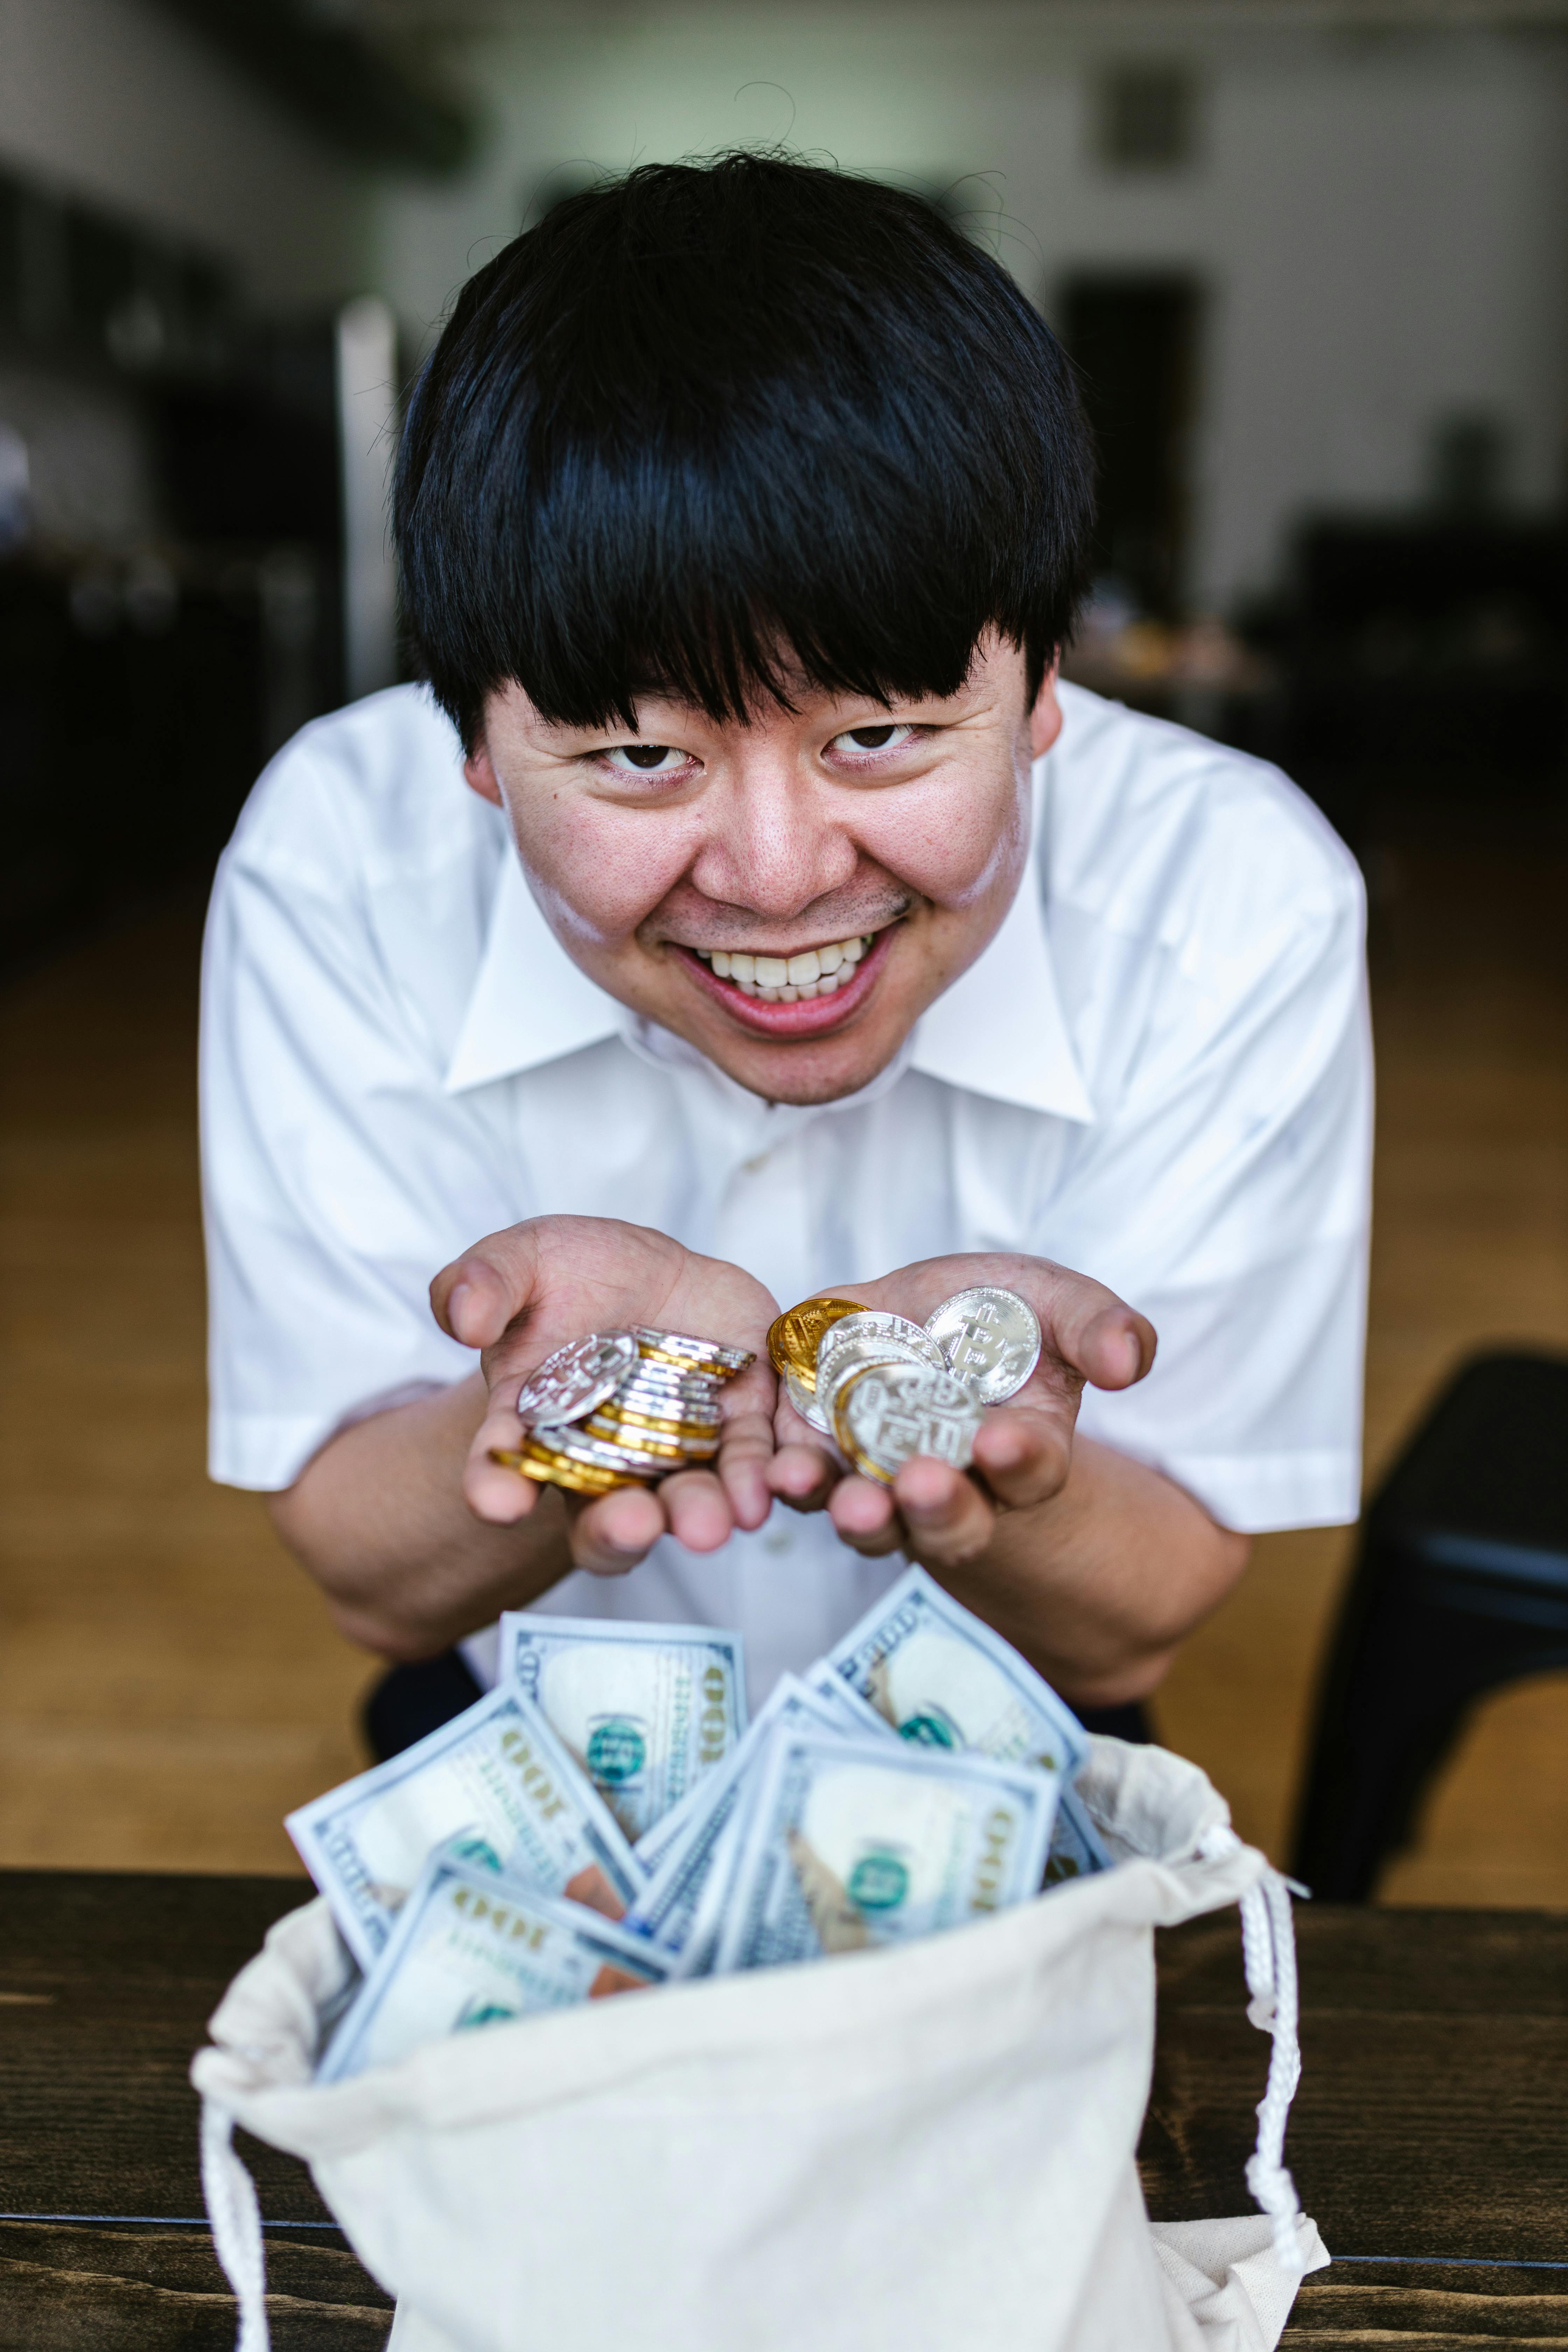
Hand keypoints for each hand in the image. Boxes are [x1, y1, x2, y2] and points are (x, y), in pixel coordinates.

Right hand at [430, 1216, 778, 1573]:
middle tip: (631, 1525)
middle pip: (602, 1514)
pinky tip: (771, 1487)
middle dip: (618, 1526)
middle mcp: (604, 1461)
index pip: (504, 1466)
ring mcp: (676, 1452)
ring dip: (696, 1514)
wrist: (652, 1272)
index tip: (499, 1502)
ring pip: (684, 1501)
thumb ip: (484, 1282)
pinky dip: (763, 1478)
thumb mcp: (521, 1261)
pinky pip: (755, 1463)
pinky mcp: (740, 1427)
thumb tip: (462, 1316)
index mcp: (535, 1427)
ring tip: (709, 1523)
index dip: (496, 1486)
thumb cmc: (571, 1276)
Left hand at [766, 1252, 1154, 1572]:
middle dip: (938, 1505)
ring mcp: (879, 1478)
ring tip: (849, 1500)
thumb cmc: (1004, 1320)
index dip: (1019, 1459)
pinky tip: (777, 1470)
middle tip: (922, 1485)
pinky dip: (788, 1479)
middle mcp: (954, 1484)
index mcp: (1023, 1452)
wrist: (923, 1320)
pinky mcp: (817, 1454)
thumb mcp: (1057, 1306)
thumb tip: (1131, 1361)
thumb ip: (1099, 1329)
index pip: (1030, 1467)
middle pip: (950, 1516)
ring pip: (869, 1514)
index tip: (1002, 1441)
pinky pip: (801, 1480)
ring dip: (858, 1512)